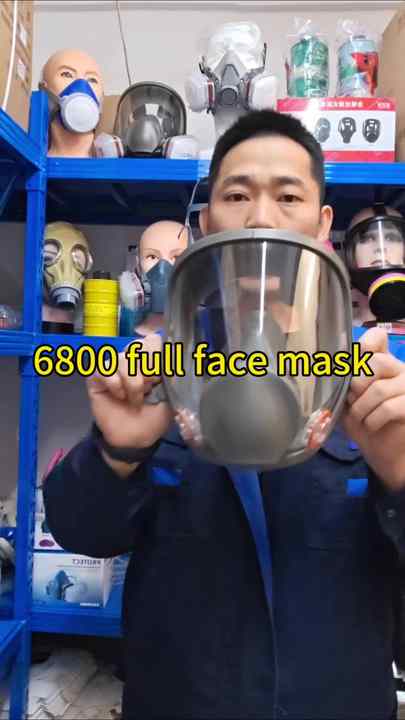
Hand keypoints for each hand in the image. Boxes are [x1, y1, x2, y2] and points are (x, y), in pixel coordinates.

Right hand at [86, 333, 173, 450]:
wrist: (134, 440)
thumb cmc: (153, 419)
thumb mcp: (170, 398)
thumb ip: (172, 377)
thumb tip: (173, 358)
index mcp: (151, 362)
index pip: (153, 341)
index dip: (157, 355)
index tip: (161, 376)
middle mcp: (132, 361)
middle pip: (138, 345)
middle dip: (147, 368)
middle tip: (150, 387)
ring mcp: (114, 368)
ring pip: (122, 359)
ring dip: (132, 382)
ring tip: (135, 399)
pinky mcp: (97, 378)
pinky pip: (104, 368)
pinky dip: (114, 383)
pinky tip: (119, 396)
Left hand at [342, 327, 404, 490]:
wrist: (384, 452)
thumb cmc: (363, 423)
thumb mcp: (346, 401)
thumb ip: (339, 385)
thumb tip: (322, 372)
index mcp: (380, 363)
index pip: (377, 338)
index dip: (366, 343)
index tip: (356, 358)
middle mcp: (398, 369)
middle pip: (376, 363)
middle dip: (357, 385)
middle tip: (352, 401)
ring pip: (380, 389)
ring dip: (362, 408)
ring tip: (359, 418)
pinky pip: (389, 408)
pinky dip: (373, 420)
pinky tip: (370, 426)